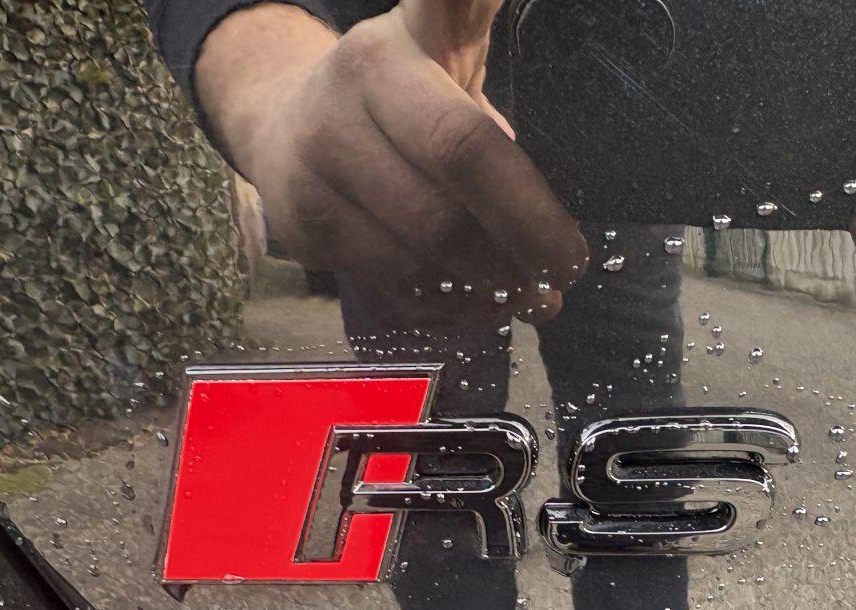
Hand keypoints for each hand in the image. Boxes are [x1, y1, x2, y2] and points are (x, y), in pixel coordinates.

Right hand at [197, 1, 587, 321]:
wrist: (281, 118)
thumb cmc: (397, 97)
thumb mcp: (445, 53)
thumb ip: (497, 104)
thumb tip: (557, 222)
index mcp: (390, 61)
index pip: (465, 144)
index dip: (525, 209)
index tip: (573, 259)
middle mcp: (339, 113)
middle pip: (445, 219)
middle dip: (512, 264)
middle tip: (555, 282)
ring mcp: (310, 176)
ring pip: (416, 266)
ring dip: (483, 297)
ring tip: (524, 299)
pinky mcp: (302, 233)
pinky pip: (389, 291)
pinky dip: (446, 310)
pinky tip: (476, 303)